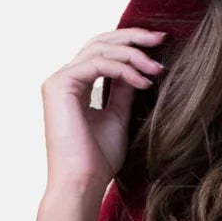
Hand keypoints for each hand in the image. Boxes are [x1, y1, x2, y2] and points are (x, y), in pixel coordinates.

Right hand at [36, 27, 168, 220]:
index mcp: (75, 85)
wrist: (83, 183)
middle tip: (162, 38)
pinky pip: (98, 64)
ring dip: (133, 55)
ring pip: (100, 49)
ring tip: (157, 68)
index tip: (160, 46)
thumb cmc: (99, 160)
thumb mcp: (118, 118)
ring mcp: (59, 80)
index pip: (102, 51)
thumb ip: (124, 91)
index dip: (131, 44)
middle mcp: (64, 79)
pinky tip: (143, 81)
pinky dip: (124, 68)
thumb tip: (140, 68)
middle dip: (133, 37)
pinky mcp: (60, 85)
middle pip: (100, 41)